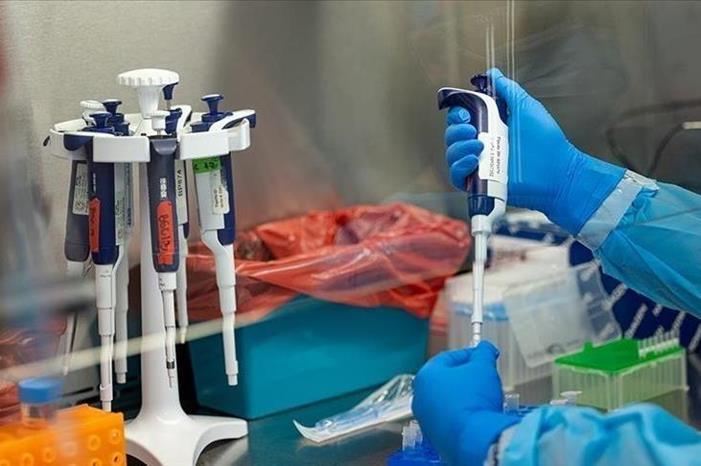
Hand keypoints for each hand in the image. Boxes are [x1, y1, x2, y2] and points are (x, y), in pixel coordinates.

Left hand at [412, 342, 519, 465]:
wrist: (474, 439)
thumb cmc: (473, 401)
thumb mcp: (483, 367)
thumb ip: (483, 353)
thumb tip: (485, 348)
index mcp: (426, 376)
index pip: (448, 358)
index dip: (469, 355)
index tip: (482, 356)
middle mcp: (420, 397)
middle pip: (446, 380)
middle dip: (466, 377)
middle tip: (483, 376)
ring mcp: (426, 419)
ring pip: (448, 401)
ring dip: (464, 397)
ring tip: (483, 398)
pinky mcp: (436, 437)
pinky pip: (451, 419)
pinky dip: (463, 415)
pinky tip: (477, 415)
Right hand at [445, 68, 625, 234]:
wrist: (556, 172)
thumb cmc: (546, 142)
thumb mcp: (526, 108)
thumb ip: (508, 89)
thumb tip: (492, 73)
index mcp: (491, 126)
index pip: (461, 118)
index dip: (458, 114)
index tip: (466, 113)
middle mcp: (482, 145)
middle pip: (452, 136)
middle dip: (455, 130)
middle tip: (472, 129)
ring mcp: (480, 164)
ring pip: (452, 155)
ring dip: (459, 147)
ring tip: (479, 146)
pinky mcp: (480, 184)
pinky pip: (457, 177)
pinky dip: (460, 167)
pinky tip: (474, 160)